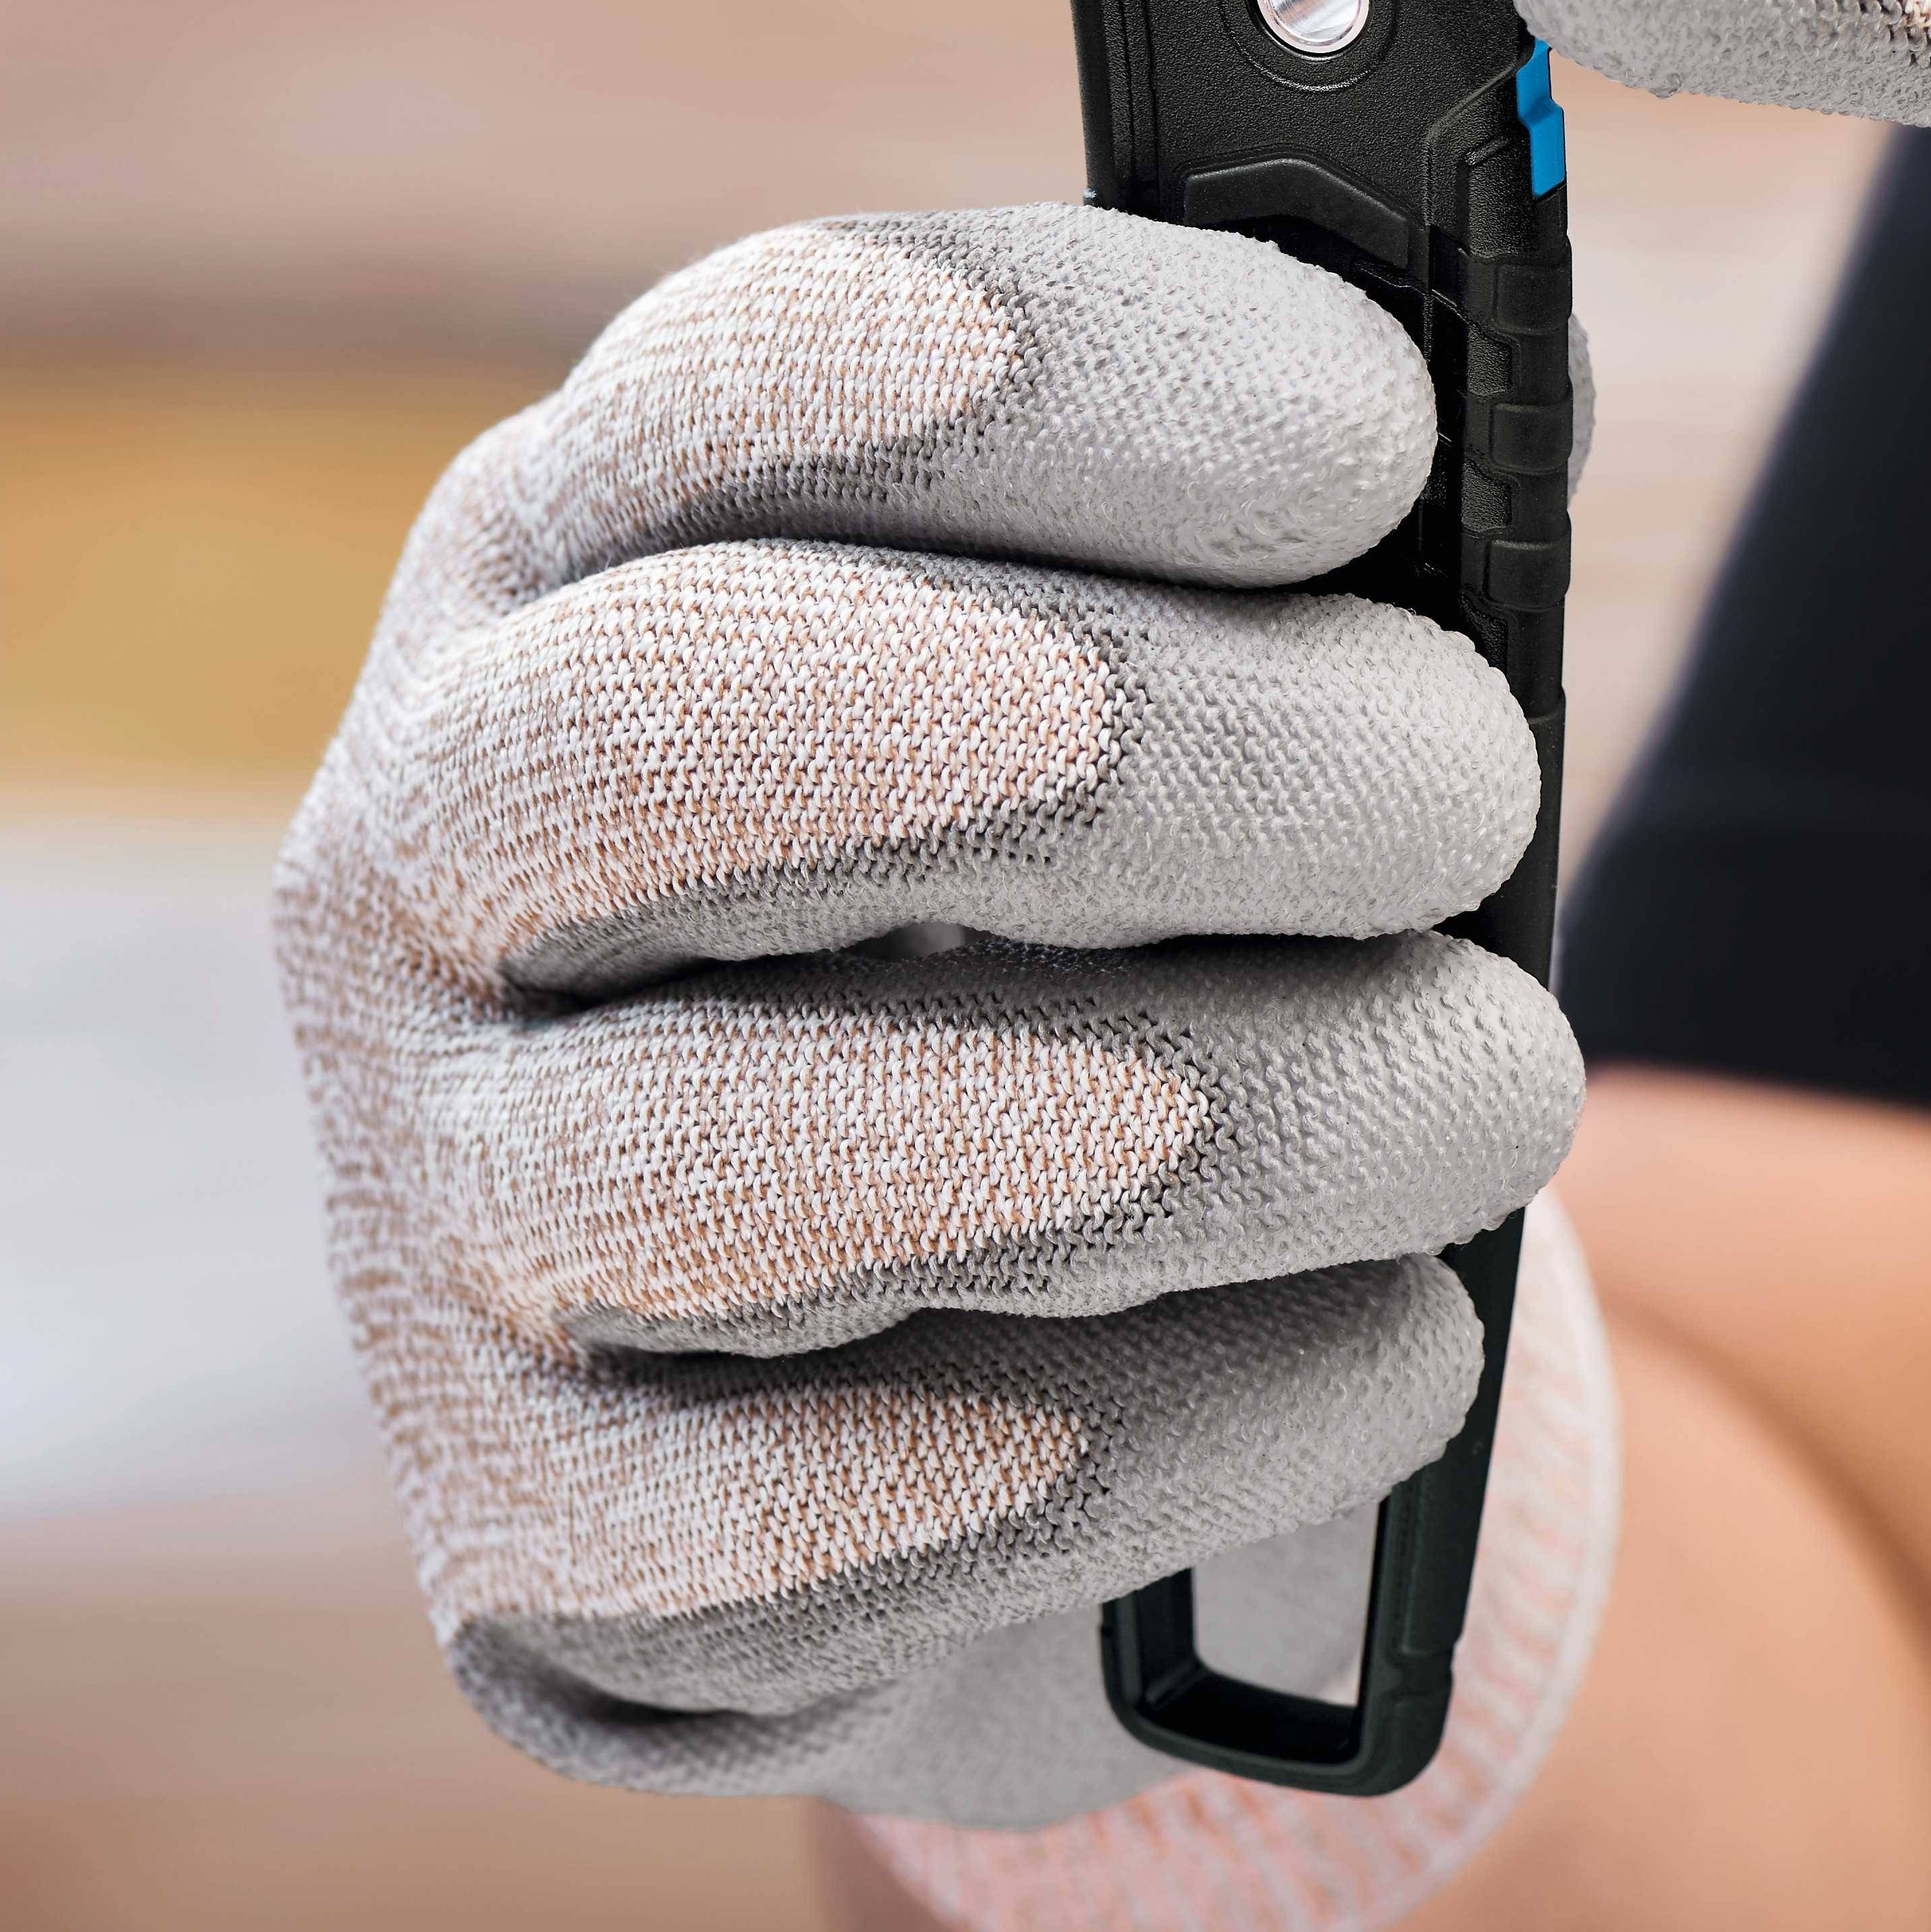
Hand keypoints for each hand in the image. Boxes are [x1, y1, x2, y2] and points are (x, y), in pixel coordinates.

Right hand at [276, 205, 1585, 1827]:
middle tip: (1470, 789)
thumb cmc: (1138, 939)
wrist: (1024, 1370)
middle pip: (704, 725)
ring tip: (1498, 1093)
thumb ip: (1317, 546)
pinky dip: (1170, 1432)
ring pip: (748, 1159)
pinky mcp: (543, 1554)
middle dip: (1160, 745)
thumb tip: (1500, 398)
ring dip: (1217, 1116)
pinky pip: (824, 1520)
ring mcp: (439, 1218)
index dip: (1079, 382)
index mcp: (586, 559)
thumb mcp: (1206, 691)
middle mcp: (430, 859)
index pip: (757, 377)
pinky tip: (1390, 1357)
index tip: (1378, 436)